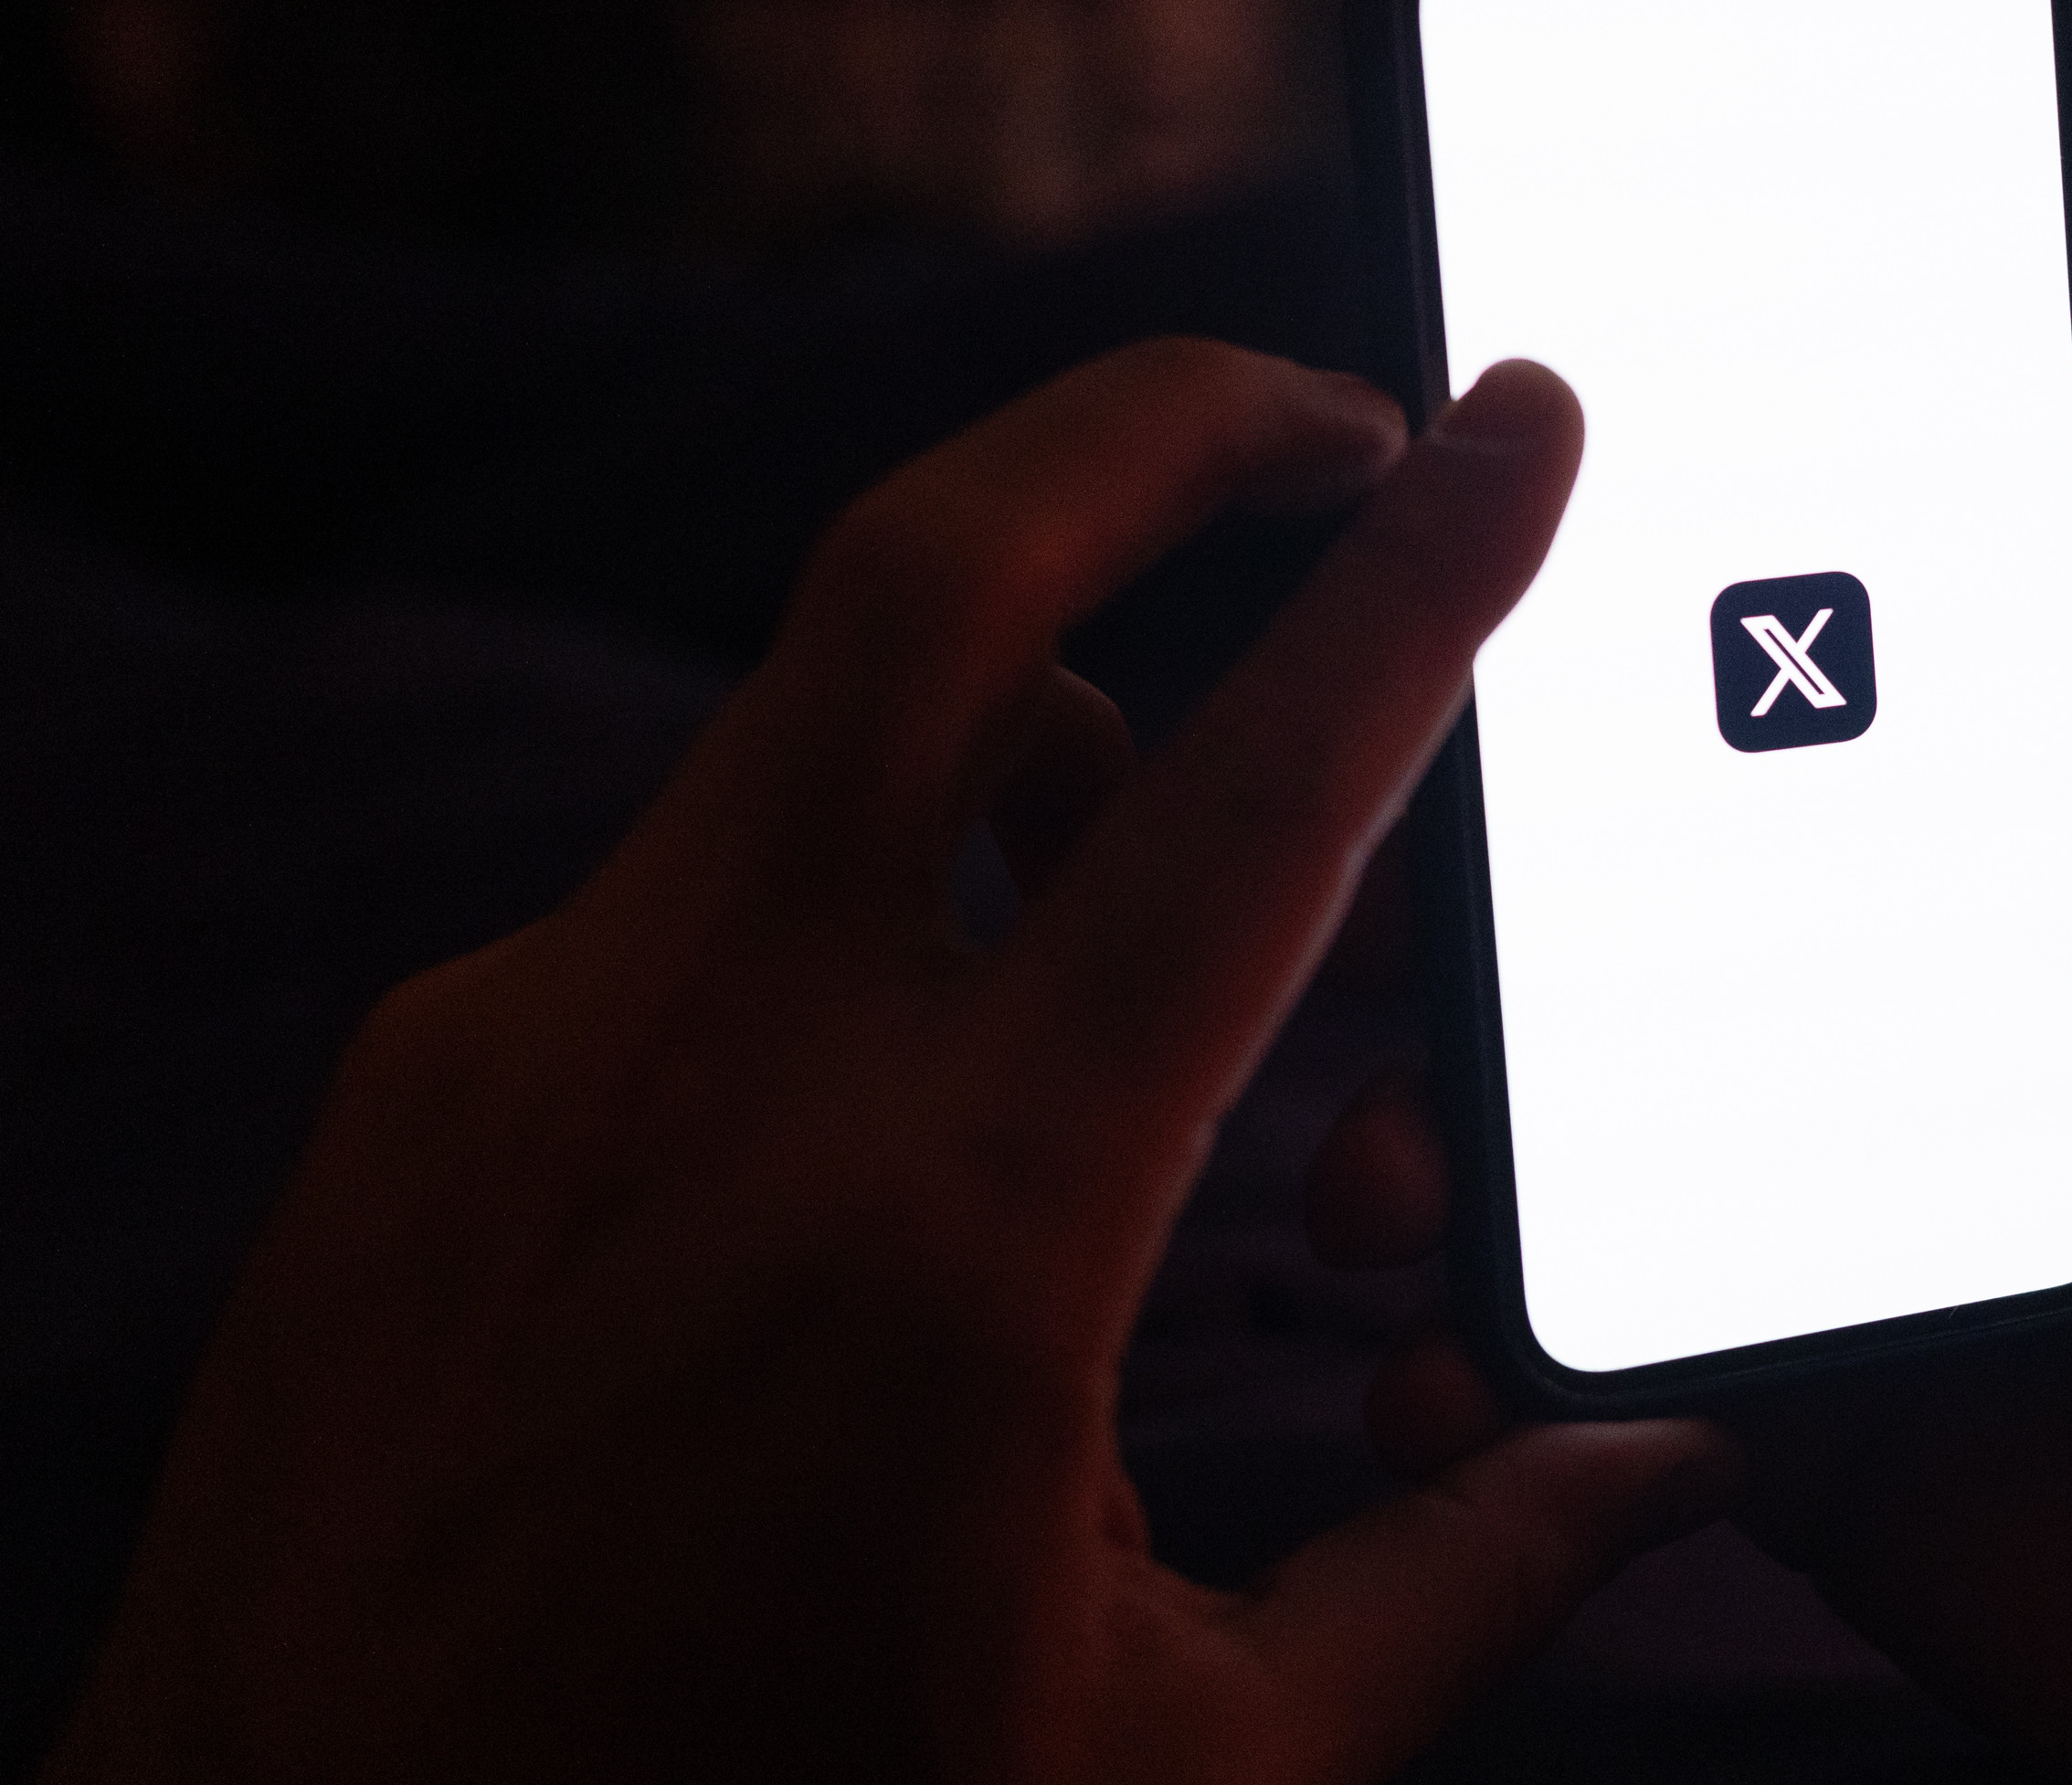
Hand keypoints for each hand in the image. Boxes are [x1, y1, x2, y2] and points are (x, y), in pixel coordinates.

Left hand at [50, 342, 1736, 1783]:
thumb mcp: (1169, 1770)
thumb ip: (1452, 1589)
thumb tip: (1656, 1467)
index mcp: (957, 1242)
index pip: (1245, 812)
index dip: (1414, 588)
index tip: (1506, 422)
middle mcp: (714, 1080)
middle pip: (933, 581)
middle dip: (1159, 431)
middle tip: (1324, 421)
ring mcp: (524, 1056)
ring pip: (813, 744)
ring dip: (1009, 740)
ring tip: (1128, 882)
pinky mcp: (415, 1094)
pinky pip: (684, 899)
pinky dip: (841, 915)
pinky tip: (889, 1104)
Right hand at [1316, 457, 2071, 1780]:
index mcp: (2069, 934)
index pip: (1864, 737)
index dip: (1698, 646)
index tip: (1535, 561)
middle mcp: (1924, 1052)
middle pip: (1663, 932)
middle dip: (1495, 913)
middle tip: (1371, 896)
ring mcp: (1836, 1228)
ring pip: (1588, 1138)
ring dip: (1450, 1136)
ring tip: (1377, 1181)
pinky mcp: (1783, 1402)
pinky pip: (1594, 1359)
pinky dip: (1493, 1362)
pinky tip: (1435, 1375)